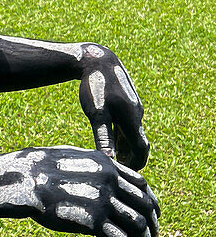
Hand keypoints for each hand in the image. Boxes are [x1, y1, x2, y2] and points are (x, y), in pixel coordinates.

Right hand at [22, 146, 158, 236]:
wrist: (24, 180)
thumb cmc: (40, 169)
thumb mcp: (72, 159)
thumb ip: (92, 169)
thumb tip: (101, 177)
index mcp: (107, 166)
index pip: (142, 185)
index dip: (151, 202)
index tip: (153, 216)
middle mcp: (111, 182)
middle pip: (144, 206)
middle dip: (153, 226)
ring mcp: (103, 201)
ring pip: (137, 225)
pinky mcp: (93, 221)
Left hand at [78, 46, 148, 168]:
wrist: (97, 59)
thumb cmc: (95, 86)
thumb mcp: (97, 114)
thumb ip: (104, 138)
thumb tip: (110, 161)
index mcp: (133, 119)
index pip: (141, 150)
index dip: (135, 166)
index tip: (125, 177)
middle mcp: (136, 114)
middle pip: (139, 144)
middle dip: (131, 160)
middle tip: (119, 173)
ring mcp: (132, 108)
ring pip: (132, 134)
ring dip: (126, 149)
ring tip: (113, 162)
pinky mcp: (125, 102)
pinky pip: (127, 124)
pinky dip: (122, 136)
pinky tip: (110, 142)